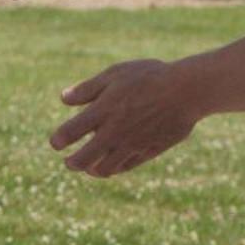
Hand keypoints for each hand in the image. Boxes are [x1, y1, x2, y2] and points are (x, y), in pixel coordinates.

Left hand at [49, 59, 204, 176]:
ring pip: (105, 169)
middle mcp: (114, 132)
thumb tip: (64, 99)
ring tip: (88, 167)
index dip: (58, 140)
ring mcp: (132, 145)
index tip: (56, 142)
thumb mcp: (114, 75)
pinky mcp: (149, 151)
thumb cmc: (149, 77)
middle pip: (84, 160)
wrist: (187, 90)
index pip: (70, 133)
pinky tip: (112, 164)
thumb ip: (87, 89)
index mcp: (102, 111)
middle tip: (69, 163)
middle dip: (73, 164)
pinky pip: (127, 166)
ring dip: (93, 170)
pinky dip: (116, 168)